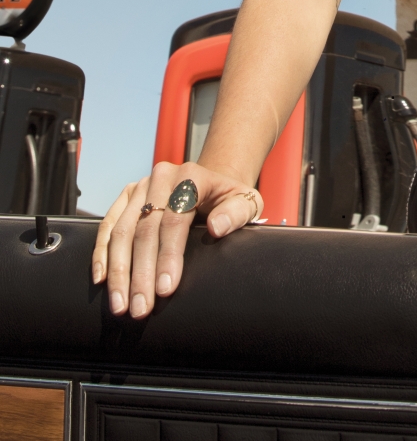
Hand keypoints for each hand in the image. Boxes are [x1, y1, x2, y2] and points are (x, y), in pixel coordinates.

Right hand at [92, 161, 262, 317]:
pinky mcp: (126, 197)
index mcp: (191, 176)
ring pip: (121, 231)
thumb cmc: (229, 199)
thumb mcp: (246, 202)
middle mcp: (161, 177)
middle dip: (140, 273)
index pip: (175, 220)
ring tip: (120, 305)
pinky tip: (101, 280)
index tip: (166, 289)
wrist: (213, 184)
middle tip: (140, 308)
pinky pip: (107, 226)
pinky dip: (101, 254)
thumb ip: (237, 213)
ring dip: (118, 272)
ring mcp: (140, 186)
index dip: (168, 256)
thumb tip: (216, 227)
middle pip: (144, 229)